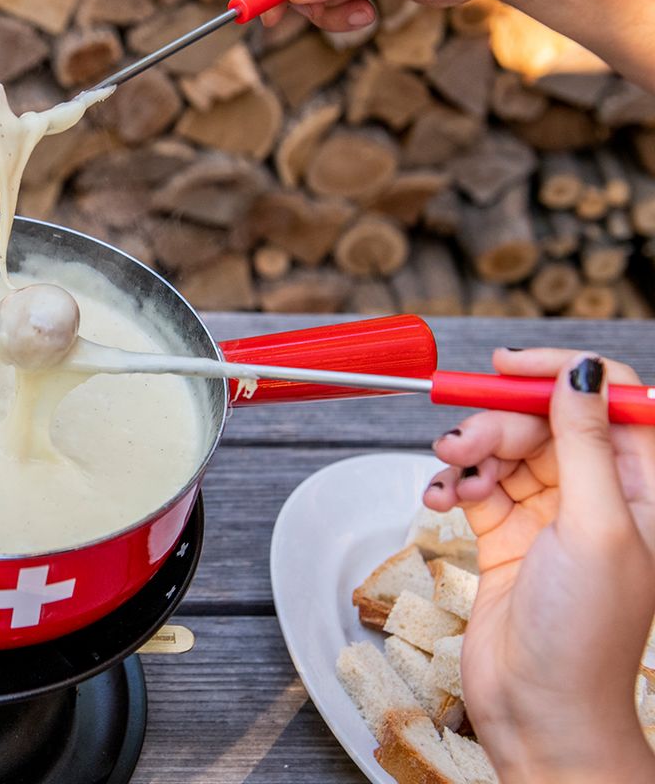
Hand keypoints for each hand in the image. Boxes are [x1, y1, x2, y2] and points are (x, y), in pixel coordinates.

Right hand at [425, 349, 654, 781]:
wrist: (536, 707)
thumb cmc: (584, 633)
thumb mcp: (595, 526)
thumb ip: (586, 443)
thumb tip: (583, 373)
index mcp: (639, 489)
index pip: (608, 401)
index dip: (561, 374)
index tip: (509, 365)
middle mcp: (596, 496)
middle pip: (544, 422)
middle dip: (500, 423)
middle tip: (465, 442)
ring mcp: (548, 515)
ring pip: (504, 450)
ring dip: (469, 453)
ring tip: (450, 476)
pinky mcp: (504, 535)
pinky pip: (474, 485)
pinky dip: (451, 484)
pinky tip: (439, 500)